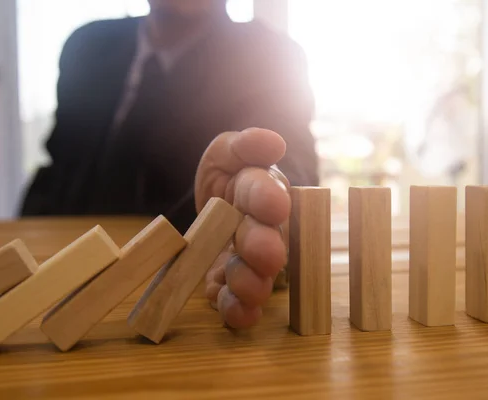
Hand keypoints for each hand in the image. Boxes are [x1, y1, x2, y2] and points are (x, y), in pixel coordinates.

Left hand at [194, 128, 289, 328]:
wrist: (214, 206)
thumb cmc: (227, 176)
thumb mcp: (227, 153)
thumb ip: (245, 145)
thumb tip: (273, 142)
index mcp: (262, 192)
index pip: (266, 192)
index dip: (269, 199)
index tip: (274, 205)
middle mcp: (263, 229)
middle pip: (267, 240)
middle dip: (265, 248)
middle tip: (266, 254)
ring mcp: (250, 260)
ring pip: (258, 275)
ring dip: (252, 282)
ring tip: (241, 285)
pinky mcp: (232, 285)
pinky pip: (237, 301)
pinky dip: (238, 310)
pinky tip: (236, 314)